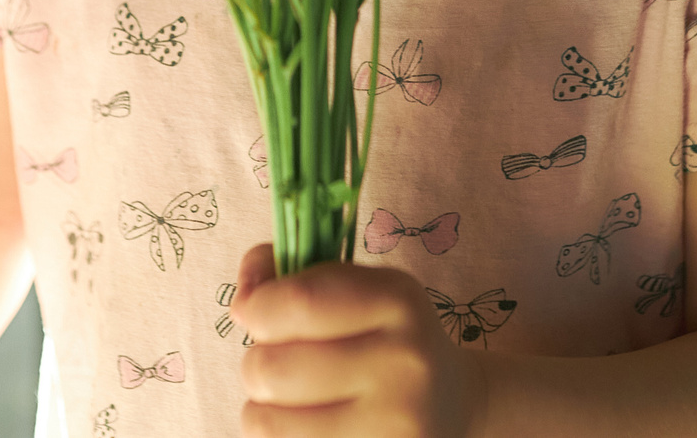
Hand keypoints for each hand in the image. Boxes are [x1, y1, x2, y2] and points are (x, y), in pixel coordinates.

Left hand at [232, 243, 485, 437]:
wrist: (452, 403)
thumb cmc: (384, 338)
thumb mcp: (358, 289)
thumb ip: (291, 275)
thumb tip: (244, 293)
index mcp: (397, 300)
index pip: (299, 302)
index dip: (256, 307)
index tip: (255, 311)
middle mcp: (403, 363)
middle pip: (272, 368)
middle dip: (257, 364)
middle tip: (279, 363)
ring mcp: (394, 424)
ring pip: (267, 422)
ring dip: (263, 409)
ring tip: (292, 400)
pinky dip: (281, 436)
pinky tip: (310, 425)